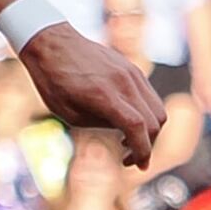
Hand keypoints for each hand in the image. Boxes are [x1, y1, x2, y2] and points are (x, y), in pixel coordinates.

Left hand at [18, 24, 167, 165]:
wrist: (52, 43)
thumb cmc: (53, 82)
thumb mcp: (71, 113)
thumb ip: (102, 124)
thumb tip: (126, 133)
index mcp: (104, 95)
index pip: (137, 127)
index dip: (143, 150)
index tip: (139, 166)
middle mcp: (124, 83)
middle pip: (155, 121)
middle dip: (147, 145)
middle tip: (129, 160)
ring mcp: (131, 73)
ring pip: (157, 109)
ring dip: (150, 131)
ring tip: (128, 143)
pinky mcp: (132, 69)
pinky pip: (150, 96)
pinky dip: (146, 114)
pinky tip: (127, 123)